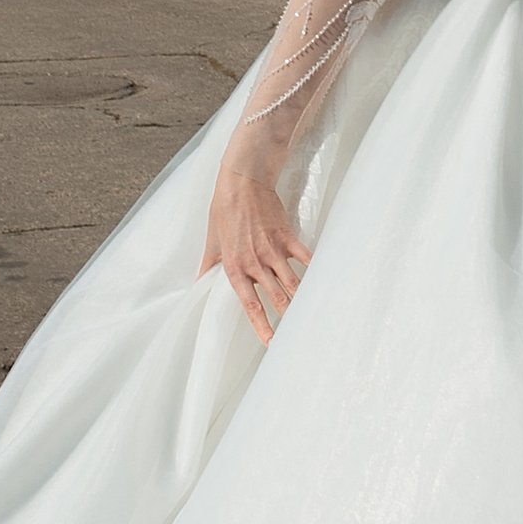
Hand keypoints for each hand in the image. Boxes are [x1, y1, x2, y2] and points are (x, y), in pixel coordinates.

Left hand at [201, 156, 312, 340]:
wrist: (242, 180)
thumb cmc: (224, 209)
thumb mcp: (211, 240)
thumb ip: (209, 266)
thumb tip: (198, 283)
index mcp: (235, 267)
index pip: (250, 304)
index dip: (262, 326)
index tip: (271, 343)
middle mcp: (256, 262)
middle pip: (277, 298)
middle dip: (288, 319)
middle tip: (297, 337)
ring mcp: (273, 250)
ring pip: (293, 283)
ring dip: (302, 301)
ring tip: (312, 318)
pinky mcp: (287, 237)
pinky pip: (305, 258)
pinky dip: (315, 271)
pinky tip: (323, 284)